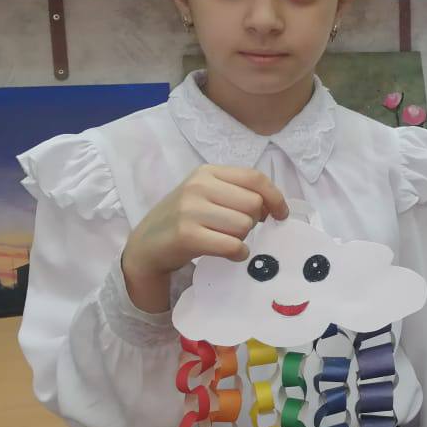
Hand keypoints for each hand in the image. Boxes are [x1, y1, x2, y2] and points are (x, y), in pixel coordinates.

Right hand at [120, 165, 287, 312]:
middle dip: (253, 222)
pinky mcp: (187, 235)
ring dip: (242, 238)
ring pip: (244, 225)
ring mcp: (190, 209)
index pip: (255, 178)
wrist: (145, 246)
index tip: (280, 214)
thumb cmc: (183, 220)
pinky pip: (232, 245)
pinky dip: (238, 253)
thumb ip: (237, 193)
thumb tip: (273, 206)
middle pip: (253, 204)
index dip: (275, 197)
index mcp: (207, 172)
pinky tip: (229, 253)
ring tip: (224, 240)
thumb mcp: (207, 195)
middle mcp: (198, 186)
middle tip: (236, 230)